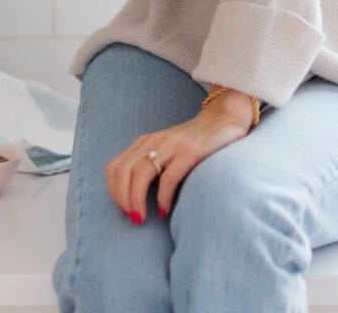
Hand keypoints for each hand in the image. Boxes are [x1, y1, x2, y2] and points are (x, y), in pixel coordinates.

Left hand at [106, 91, 255, 223]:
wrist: (224, 118)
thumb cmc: (193, 142)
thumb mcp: (165, 150)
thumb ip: (150, 165)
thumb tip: (132, 199)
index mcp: (145, 142)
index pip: (114, 168)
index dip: (114, 192)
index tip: (124, 210)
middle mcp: (154, 141)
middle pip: (122, 172)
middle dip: (123, 199)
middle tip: (133, 218)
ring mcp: (172, 144)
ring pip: (140, 174)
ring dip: (137, 200)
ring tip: (143, 217)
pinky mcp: (191, 151)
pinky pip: (168, 178)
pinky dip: (162, 198)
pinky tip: (166, 210)